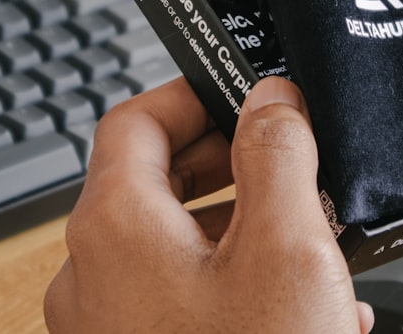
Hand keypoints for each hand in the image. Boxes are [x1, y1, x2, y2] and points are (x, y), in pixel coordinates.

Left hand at [44, 77, 374, 332]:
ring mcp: (105, 329)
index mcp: (113, 228)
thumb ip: (276, 155)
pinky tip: (302, 310)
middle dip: (231, 167)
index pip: (134, 121)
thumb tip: (270, 100)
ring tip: (312, 243)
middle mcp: (91, 277)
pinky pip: (178, 303)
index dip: (193, 95)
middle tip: (289, 164)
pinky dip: (234, 285)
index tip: (244, 93)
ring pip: (172, 248)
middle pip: (151, 184)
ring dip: (242, 230)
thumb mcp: (285, 249)